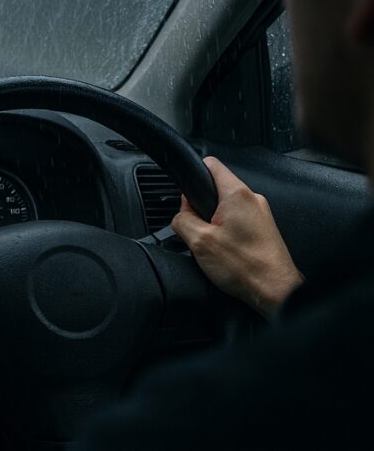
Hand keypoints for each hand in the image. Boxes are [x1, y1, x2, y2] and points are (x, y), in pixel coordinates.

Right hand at [171, 156, 303, 317]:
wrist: (275, 291)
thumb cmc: (245, 267)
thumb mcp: (198, 242)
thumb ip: (182, 220)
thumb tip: (181, 213)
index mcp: (237, 194)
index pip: (211, 164)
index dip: (194, 173)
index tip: (187, 191)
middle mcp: (252, 199)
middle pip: (217, 188)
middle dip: (201, 205)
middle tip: (198, 229)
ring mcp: (261, 213)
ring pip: (226, 206)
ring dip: (214, 221)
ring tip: (213, 243)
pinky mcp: (264, 228)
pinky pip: (238, 220)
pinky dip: (226, 231)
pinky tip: (226, 250)